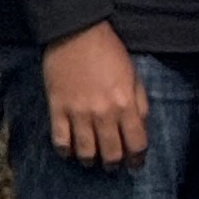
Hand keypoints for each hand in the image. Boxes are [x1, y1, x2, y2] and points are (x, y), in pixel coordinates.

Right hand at [44, 22, 147, 167]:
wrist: (77, 34)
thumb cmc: (110, 52)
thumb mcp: (134, 75)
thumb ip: (140, 103)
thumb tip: (140, 128)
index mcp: (126, 103)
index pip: (137, 143)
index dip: (138, 159)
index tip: (135, 164)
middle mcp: (104, 114)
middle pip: (111, 154)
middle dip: (114, 164)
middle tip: (113, 164)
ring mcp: (79, 114)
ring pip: (86, 153)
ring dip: (90, 160)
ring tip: (92, 159)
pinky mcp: (57, 111)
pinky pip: (61, 142)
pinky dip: (66, 151)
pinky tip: (70, 150)